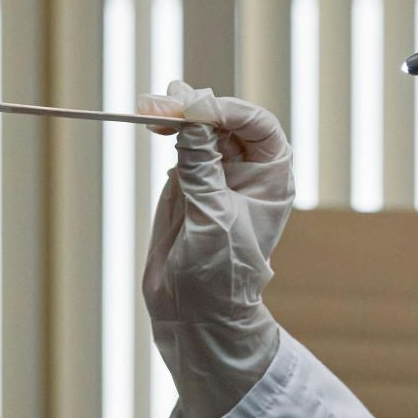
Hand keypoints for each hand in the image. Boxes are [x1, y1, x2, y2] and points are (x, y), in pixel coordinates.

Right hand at [136, 81, 295, 417]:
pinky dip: (166, 130)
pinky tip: (152, 119)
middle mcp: (247, 169)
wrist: (196, 313)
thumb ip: (202, 164)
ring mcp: (216, 173)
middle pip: (223, 120)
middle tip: (157, 104)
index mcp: (271, 176)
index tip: (193, 111)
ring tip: (147, 106)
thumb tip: (196, 111)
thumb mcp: (212, 216)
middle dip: (192, 108)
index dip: (225, 110)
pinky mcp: (187, 182)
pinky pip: (180, 146)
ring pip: (200, 128)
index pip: (255, 124)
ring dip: (175, 114)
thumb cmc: (220, 273)